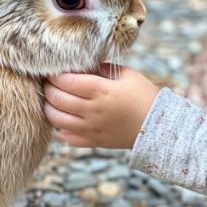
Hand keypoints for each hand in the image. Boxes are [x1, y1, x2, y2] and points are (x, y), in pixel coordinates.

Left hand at [43, 63, 160, 148]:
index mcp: (101, 90)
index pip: (65, 81)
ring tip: (51, 99)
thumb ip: (101, 68)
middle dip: (48, 88)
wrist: (158, 126)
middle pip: (57, 99)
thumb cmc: (143, 95)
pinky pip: (67, 138)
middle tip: (48, 82)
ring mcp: (91, 128)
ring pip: (56, 119)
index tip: (52, 70)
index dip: (54, 74)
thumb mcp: (126, 74)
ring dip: (48, 108)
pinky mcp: (93, 142)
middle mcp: (92, 110)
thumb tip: (80, 64)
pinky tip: (64, 119)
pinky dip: (60, 129)